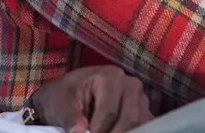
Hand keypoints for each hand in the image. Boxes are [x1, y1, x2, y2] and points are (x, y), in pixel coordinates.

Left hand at [29, 66, 152, 132]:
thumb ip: (70, 118)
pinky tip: (115, 131)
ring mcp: (139, 96)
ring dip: (123, 132)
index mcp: (110, 77)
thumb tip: (79, 132)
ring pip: (140, 123)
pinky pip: (144, 125)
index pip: (110, 112)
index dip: (98, 132)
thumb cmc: (64, 96)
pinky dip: (132, 131)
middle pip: (130, 118)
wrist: (70, 93)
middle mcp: (130, 84)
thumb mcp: (60, 105)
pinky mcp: (142, 108)